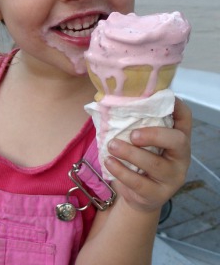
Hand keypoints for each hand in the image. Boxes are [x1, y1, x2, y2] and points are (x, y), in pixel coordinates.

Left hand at [104, 98, 191, 213]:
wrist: (140, 195)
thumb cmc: (140, 159)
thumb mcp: (144, 142)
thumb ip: (138, 125)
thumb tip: (113, 103)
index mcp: (178, 138)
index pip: (185, 117)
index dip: (176, 106)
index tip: (158, 98)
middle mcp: (180, 157)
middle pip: (177, 141)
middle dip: (154, 134)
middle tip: (132, 134)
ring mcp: (172, 177)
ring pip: (155, 164)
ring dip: (130, 153)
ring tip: (112, 146)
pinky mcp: (157, 194)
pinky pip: (139, 182)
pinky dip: (121, 171)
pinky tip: (109, 162)